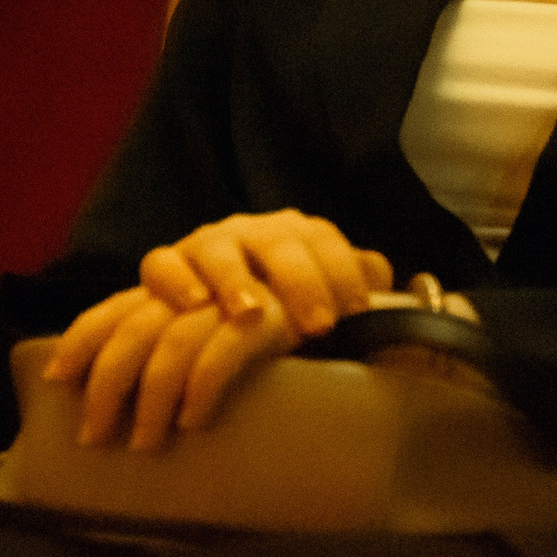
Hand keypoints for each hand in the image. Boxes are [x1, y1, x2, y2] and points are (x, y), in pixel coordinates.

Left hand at [40, 284, 298, 451]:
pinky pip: (225, 347)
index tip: (57, 378)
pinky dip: (203, 386)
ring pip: (175, 338)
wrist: (352, 282)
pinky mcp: (268, 309)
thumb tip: (125, 397)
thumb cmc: (280, 305)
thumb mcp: (223, 315)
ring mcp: (232, 284)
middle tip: (97, 437)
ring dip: (156, 396)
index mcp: (183, 273)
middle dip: (110, 383)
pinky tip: (194, 419)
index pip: (118, 304)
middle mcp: (200, 269)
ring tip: (150, 441)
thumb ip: (181, 337)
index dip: (84, 338)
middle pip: (137, 324)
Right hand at [135, 210, 394, 337]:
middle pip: (278, 243)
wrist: (212, 310)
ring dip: (235, 279)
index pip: (325, 240)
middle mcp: (252, 231)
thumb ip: (354, 291)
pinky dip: (175, 279)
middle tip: (319, 326)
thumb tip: (394, 296)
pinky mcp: (165, 264)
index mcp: (295, 235)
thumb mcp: (319, 301)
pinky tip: (193, 303)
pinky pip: (162, 262)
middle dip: (300, 281)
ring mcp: (207, 244)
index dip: (343, 271)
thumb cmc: (279, 312)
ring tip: (250, 314)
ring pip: (219, 248)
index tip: (358, 312)